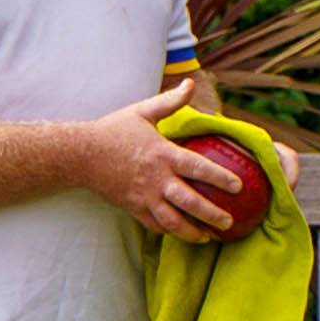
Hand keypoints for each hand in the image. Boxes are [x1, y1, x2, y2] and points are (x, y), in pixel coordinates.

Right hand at [80, 77, 247, 243]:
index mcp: (163, 154)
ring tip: (208, 237)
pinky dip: (169, 230)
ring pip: (172, 221)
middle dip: (212, 214)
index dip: (221, 178)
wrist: (81, 155)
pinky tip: (181, 232)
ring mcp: (144, 197)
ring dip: (192, 232)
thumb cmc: (113, 131)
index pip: (199, 168)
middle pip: (190, 201)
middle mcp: (156, 179)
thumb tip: (190, 84)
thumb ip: (170, 101)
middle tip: (229, 223)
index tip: (238, 187)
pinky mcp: (132, 207)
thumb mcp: (143, 111)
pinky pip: (154, 224)